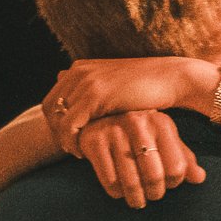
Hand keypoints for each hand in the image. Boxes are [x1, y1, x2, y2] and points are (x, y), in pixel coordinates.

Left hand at [45, 57, 209, 150]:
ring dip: (64, 139)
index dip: (56, 123)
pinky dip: (72, 142)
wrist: (171, 79)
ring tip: (79, 152)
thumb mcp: (114, 87)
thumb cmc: (146, 89)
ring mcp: (85, 82)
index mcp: (80, 69)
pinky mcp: (95, 95)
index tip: (71, 139)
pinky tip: (85, 152)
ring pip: (57, 118)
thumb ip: (93, 92)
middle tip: (72, 148)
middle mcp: (78, 72)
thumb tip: (76, 101)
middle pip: (49, 108)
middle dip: (56, 132)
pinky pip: (69, 125)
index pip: (52, 99)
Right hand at [75, 109, 205, 208]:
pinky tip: (120, 190)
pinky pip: (110, 182)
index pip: (177, 167)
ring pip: (131, 182)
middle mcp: (137, 123)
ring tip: (138, 200)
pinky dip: (117, 193)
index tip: (169, 184)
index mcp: (160, 123)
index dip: (174, 183)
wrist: (100, 115)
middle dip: (155, 193)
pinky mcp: (94, 142)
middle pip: (154, 176)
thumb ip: (183, 158)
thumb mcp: (163, 140)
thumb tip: (200, 178)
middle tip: (153, 196)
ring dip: (137, 198)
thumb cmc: (139, 133)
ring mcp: (114, 131)